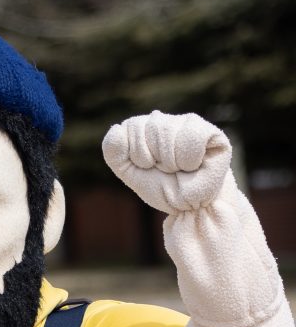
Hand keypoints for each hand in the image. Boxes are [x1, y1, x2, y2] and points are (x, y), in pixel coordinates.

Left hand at [102, 110, 231, 213]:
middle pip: (151, 127)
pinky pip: (192, 136)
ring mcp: (190, 123)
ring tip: (180, 169)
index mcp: (143, 126)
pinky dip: (189, 159)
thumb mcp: (128, 172)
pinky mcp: (213, 133)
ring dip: (171, 160)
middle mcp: (167, 120)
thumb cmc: (159, 187)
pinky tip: (195, 165)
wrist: (187, 207)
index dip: (138, 154)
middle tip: (165, 170)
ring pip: (169, 131)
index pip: (131, 126)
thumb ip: (113, 152)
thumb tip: (116, 128)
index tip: (147, 166)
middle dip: (154, 158)